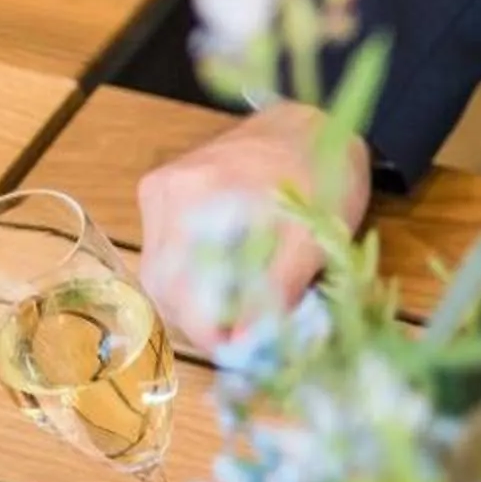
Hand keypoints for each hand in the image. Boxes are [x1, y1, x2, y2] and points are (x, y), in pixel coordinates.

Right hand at [137, 103, 369, 348]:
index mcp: (197, 202)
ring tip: (242, 314)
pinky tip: (228, 282)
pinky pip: (166, 254)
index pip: (184, 295)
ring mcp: (159, 193)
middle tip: (248, 341)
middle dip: (203, 326)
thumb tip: (248, 348)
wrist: (309, 124)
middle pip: (164, 289)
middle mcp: (165, 195)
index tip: (247, 357)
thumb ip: (276, 293)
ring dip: (197, 306)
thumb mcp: (312, 241)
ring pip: (160, 276)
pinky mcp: (163, 194)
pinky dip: (194, 279)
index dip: (212, 337)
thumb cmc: (321, 178)